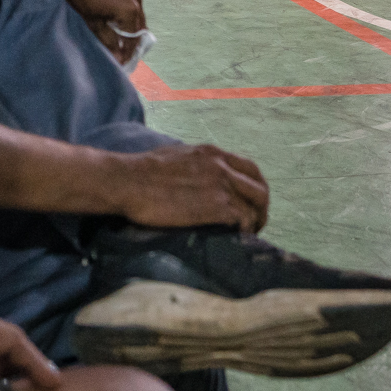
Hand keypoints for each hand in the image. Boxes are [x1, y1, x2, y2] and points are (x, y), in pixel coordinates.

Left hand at [31, 0, 144, 55]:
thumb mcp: (93, 22)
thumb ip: (108, 40)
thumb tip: (117, 56)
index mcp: (130, 11)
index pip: (133, 41)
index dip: (127, 54)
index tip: (120, 64)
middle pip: (139, 28)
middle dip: (130, 43)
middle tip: (120, 54)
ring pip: (136, 15)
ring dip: (129, 28)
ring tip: (117, 38)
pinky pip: (131, 3)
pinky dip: (126, 15)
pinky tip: (114, 19)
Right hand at [115, 143, 270, 230]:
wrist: (129, 181)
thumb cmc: (143, 170)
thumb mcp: (177, 155)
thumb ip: (197, 163)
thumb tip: (200, 175)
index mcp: (212, 153)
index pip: (251, 168)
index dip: (255, 187)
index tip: (250, 202)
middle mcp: (222, 167)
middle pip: (260, 189)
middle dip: (261, 209)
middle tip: (253, 224)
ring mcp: (220, 186)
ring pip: (255, 207)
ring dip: (253, 223)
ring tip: (244, 235)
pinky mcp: (215, 207)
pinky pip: (242, 221)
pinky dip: (243, 231)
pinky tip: (234, 238)